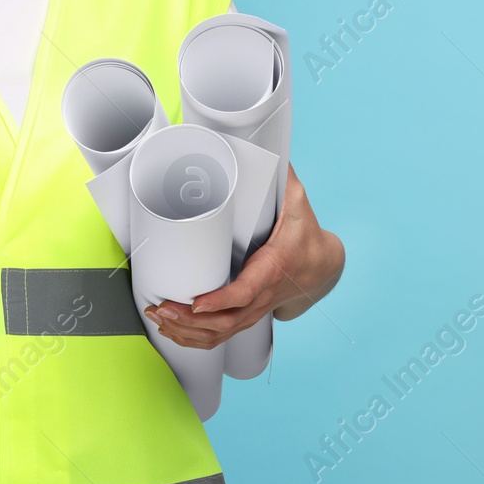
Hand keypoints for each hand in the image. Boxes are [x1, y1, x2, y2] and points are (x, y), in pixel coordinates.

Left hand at [144, 162, 343, 348]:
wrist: (324, 264)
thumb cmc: (305, 230)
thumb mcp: (298, 201)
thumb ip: (279, 176)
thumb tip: (258, 144)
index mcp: (275, 266)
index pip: (247, 291)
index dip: (221, 301)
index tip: (196, 302)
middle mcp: (265, 294)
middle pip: (227, 320)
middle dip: (191, 321)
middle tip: (161, 308)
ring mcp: (257, 309)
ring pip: (223, 333)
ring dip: (188, 332)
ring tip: (159, 318)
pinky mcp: (249, 315)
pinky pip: (223, 336)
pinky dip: (197, 339)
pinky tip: (173, 332)